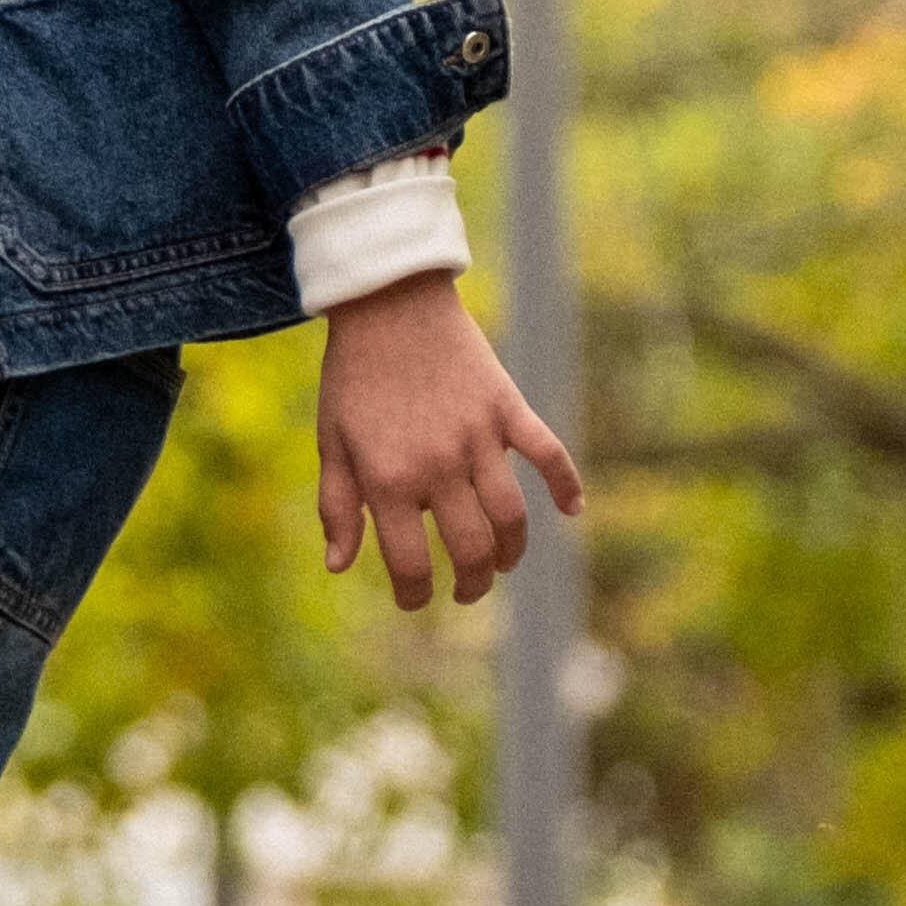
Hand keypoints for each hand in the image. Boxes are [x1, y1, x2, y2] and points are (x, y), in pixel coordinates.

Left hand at [311, 273, 586, 610]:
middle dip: (471, 583)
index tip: (416, 601)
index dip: (413, 595)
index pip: (410, 563)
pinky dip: (566, 485)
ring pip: (511, 517)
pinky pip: (547, 455)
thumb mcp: (333, 443)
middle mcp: (437, 466)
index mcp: (388, 480)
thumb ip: (337, 507)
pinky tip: (572, 510)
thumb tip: (338, 566)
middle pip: (470, 549)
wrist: (388, 305)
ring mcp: (478, 438)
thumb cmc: (353, 377)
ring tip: (502, 564)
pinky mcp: (507, 409)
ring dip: (512, 551)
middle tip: (467, 591)